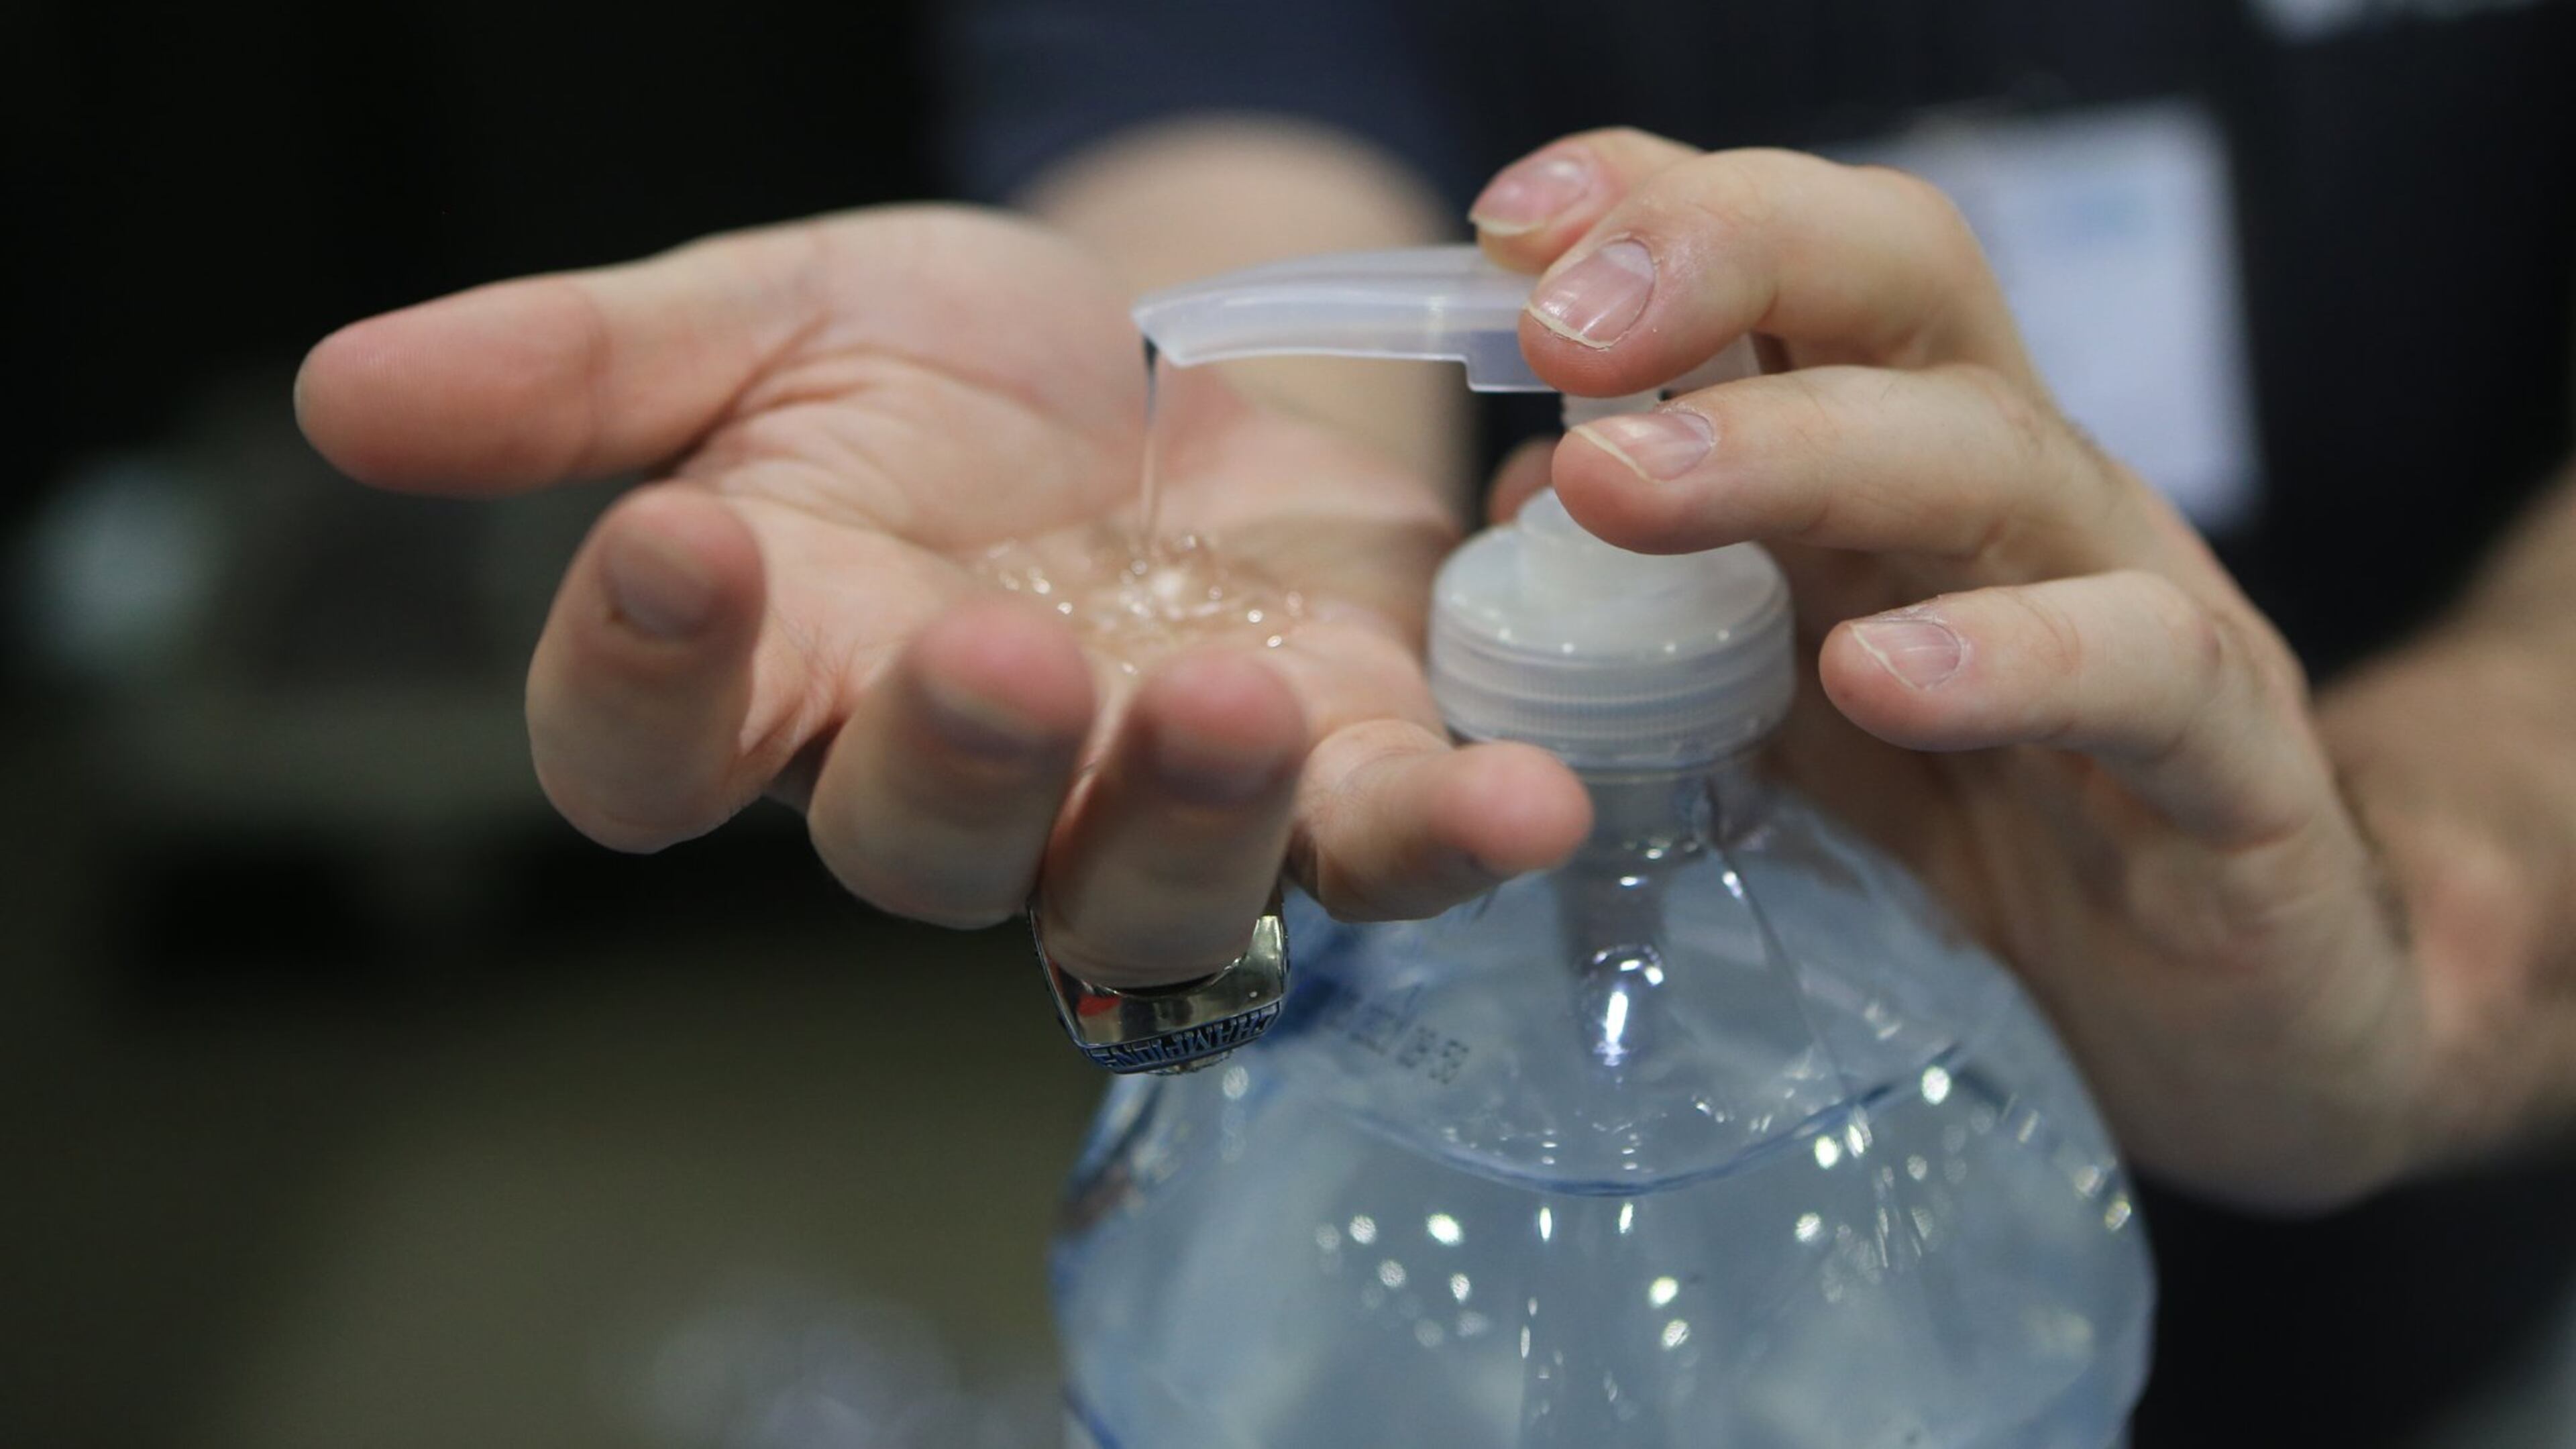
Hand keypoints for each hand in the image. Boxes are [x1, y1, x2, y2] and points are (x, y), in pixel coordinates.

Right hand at [297, 207, 1588, 989]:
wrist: (1174, 355)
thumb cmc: (957, 364)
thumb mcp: (777, 313)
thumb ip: (588, 366)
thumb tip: (341, 395)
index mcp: (782, 666)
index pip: (653, 749)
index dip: (649, 679)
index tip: (677, 543)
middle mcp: (953, 776)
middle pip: (909, 847)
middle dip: (946, 761)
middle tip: (986, 649)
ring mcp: (1143, 799)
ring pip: (1138, 890)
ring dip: (1181, 814)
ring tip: (1217, 696)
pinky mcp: (1328, 776)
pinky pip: (1377, 853)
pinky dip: (1448, 837)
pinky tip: (1520, 798)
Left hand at [1473, 133, 2420, 1209]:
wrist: (2240, 1021)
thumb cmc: (2001, 831)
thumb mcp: (1797, 708)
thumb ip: (1665, 607)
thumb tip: (1513, 505)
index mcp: (1905, 464)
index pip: (1801, 265)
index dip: (1662, 209)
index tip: (1507, 227)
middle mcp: (2023, 496)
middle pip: (1903, 286)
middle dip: (1723, 258)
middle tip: (1553, 324)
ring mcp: (2145, 609)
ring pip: (1995, 458)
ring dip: (1796, 449)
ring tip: (1617, 484)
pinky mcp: (2235, 768)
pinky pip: (2142, 671)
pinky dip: (2010, 661)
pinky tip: (1873, 677)